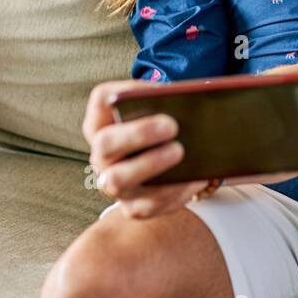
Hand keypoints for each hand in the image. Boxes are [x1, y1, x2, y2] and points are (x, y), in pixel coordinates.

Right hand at [83, 81, 208, 218]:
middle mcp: (102, 155)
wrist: (170, 166)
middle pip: (105, 143)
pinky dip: (174, 191)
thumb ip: (172, 101)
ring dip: (150, 164)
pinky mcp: (133, 208)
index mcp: (105, 123)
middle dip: (138, 133)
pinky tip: (195, 177)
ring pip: (118, 180)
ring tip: (180, 151)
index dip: (124, 91)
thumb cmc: (165, 131)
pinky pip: (148, 205)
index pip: (103, 99)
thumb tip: (195, 95)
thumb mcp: (166, 112)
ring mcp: (113, 184)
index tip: (155, 89)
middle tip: (171, 125)